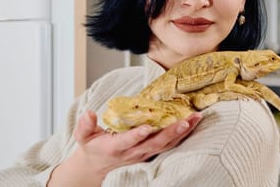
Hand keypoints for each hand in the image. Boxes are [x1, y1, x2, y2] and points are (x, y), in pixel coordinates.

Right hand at [47, 110, 201, 186]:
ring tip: (195, 118)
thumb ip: (86, 126)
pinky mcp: (152, 152)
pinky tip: (193, 123)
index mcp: (116, 147)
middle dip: (171, 132)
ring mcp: (145, 153)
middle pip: (155, 143)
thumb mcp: (84, 137)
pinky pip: (170, 144)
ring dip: (182, 132)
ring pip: (166, 144)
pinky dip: (182, 135)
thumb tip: (89, 113)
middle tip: (185, 121)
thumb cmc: (94, 147)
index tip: (147, 127)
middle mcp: (134, 152)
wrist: (99, 166)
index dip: (138, 135)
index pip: (128, 141)